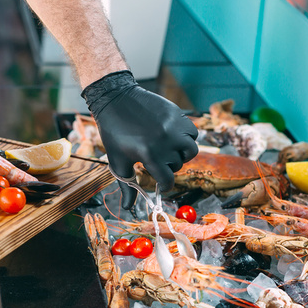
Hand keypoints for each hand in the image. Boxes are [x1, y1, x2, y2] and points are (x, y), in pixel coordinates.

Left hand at [82, 71, 197, 208]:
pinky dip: (187, 137)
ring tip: (170, 149)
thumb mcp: (118, 161)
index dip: (165, 186)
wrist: (117, 99)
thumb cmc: (114, 133)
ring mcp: (173, 127)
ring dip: (182, 154)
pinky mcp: (178, 115)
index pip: (167, 181)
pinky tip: (174, 136)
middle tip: (157, 159)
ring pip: (191, 151)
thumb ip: (127, 186)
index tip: (161, 183)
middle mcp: (164, 142)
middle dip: (168, 166)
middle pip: (177, 166)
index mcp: (148, 155)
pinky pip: (193, 133)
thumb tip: (129, 207)